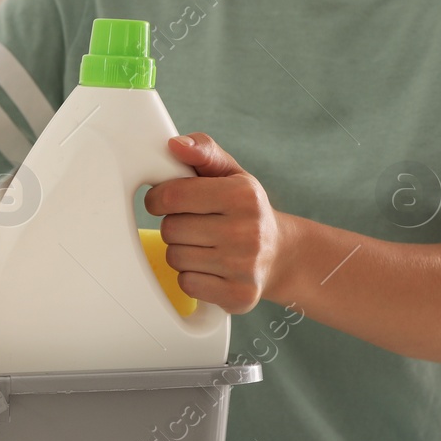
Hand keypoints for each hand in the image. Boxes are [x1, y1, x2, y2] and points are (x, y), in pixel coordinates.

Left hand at [143, 133, 283, 313]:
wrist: (281, 254)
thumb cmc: (246, 209)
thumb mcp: (231, 173)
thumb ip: (203, 152)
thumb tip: (174, 145)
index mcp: (243, 195)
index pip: (171, 196)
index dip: (159, 199)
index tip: (166, 201)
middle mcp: (246, 231)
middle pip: (170, 229)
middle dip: (175, 225)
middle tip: (195, 225)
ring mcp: (243, 267)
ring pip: (175, 258)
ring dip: (182, 251)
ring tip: (204, 245)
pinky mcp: (238, 295)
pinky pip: (187, 284)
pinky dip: (191, 276)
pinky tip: (210, 266)